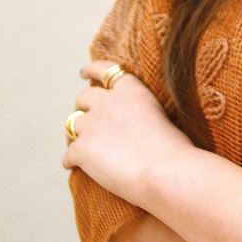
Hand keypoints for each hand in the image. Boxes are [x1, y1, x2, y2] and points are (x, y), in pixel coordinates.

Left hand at [62, 60, 193, 205]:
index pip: (104, 70)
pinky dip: (71, 161)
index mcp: (131, 90)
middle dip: (83, 107)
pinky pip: (68, 154)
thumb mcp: (162, 117)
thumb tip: (135, 128)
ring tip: (80, 146)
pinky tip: (75, 166)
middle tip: (86, 119)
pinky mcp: (81, 149)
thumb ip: (142, 114)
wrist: (165, 171)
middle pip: (84, 97)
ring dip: (75, 134)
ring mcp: (92, 125)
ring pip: (72, 125)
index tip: (83, 73)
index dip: (91, 70)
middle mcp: (107, 102)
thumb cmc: (173, 149)